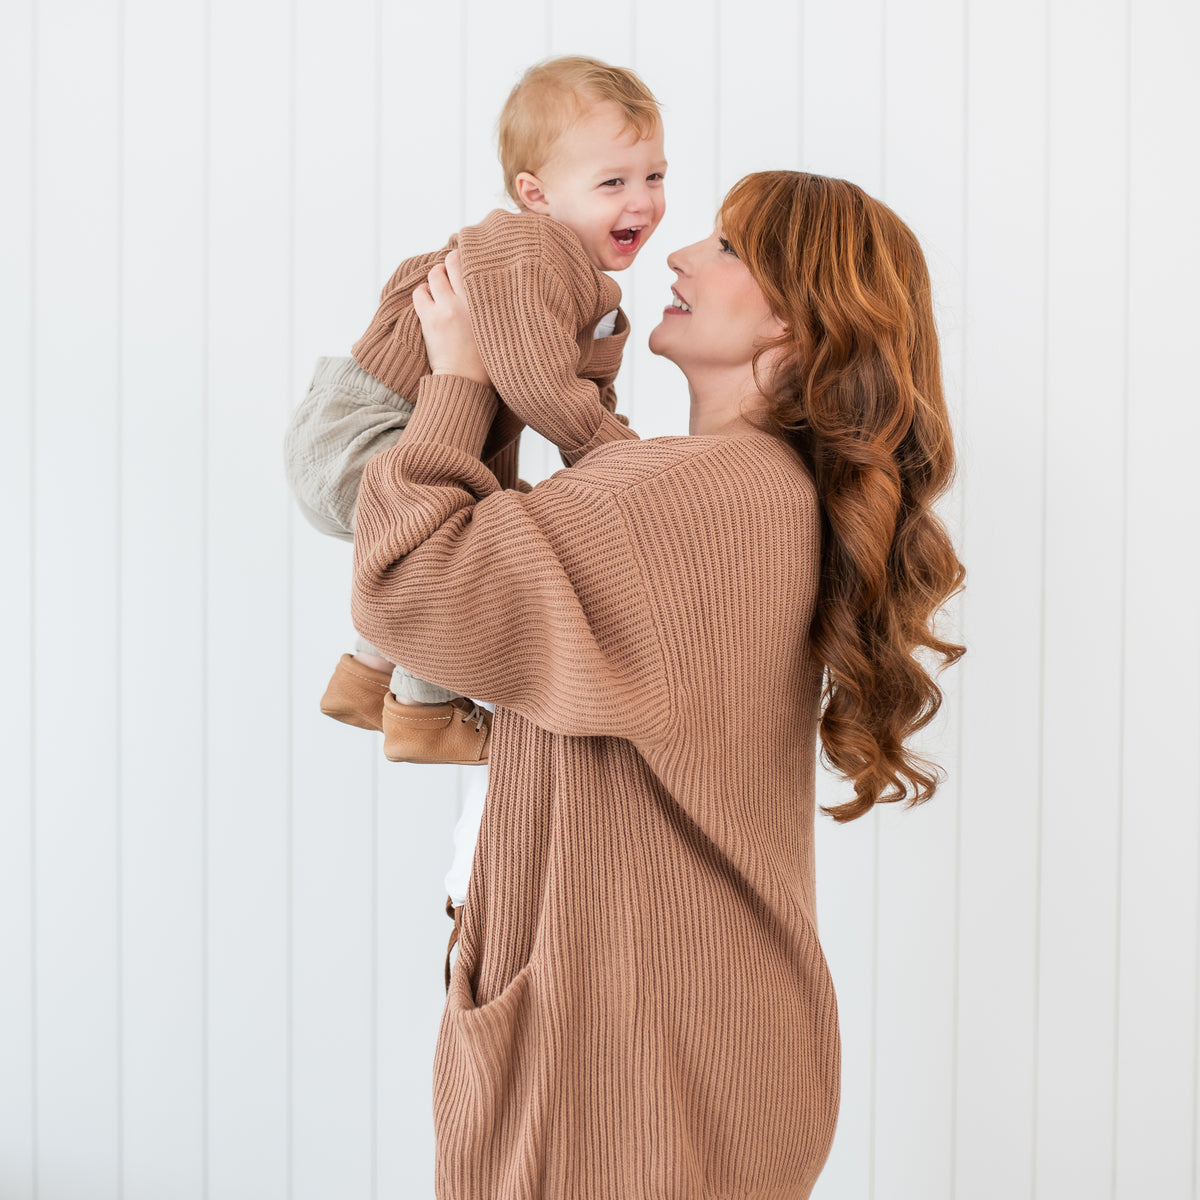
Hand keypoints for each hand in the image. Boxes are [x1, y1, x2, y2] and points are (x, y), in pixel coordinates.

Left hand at [412, 250, 489, 385]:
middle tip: (451, 272)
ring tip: (440, 289)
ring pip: (434, 275)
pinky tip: (429, 301)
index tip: (468, 260)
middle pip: (452, 262)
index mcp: (487, 302)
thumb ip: (495, 306)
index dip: (469, 258)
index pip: (475, 264)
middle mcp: (466, 301)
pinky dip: (423, 293)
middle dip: (450, 263)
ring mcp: (446, 309)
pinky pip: (420, 293)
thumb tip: (493, 285)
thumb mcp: (500, 329)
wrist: (466, 382)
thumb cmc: (486, 360)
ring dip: (436, 278)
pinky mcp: (429, 319)